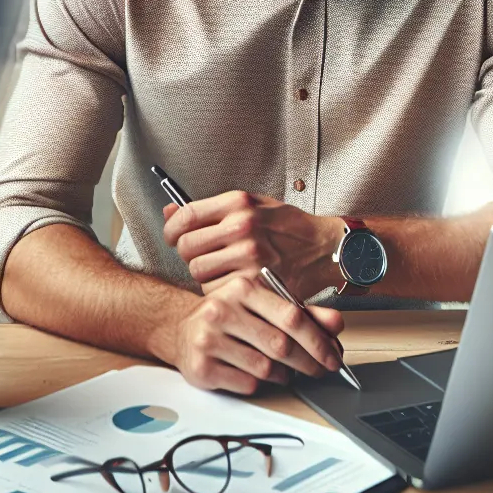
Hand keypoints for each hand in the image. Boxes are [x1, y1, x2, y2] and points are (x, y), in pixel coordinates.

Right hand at [155, 278, 343, 394]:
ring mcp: (208, 339)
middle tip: (319, 370)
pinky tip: (257, 375)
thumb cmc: (231, 317)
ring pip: (265, 368)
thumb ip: (302, 313)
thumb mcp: (263, 305)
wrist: (183, 329)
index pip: (292, 316)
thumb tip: (336, 324)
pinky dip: (260, 384)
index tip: (333, 356)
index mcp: (243, 288)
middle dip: (307, 363)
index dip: (319, 341)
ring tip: (285, 371)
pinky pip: (246, 384)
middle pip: (280, 345)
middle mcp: (222, 310)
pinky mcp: (201, 367)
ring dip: (284, 375)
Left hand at [162, 190, 340, 298]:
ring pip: (199, 271)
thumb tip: (169, 211)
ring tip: (220, 270)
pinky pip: (217, 289)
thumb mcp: (251, 205)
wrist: (324, 248)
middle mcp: (242, 226)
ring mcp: (249, 254)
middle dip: (189, 255)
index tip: (172, 237)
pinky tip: (233, 282)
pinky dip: (220, 289)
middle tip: (201, 256)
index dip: (171, 229)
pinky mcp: (256, 280)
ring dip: (204, 274)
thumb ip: (210, 209)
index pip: (186, 216)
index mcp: (238, 203)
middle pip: (187, 247)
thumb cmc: (288, 228)